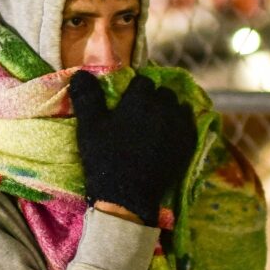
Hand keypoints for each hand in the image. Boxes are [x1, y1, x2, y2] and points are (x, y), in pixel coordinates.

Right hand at [69, 71, 196, 225]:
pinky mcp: (188, 144)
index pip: (142, 82)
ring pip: (178, 107)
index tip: (127, 104)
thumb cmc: (105, 158)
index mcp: (140, 99)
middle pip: (163, 93)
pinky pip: (188, 124)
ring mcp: (179, 126)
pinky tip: (169, 135)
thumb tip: (81, 73)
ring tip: (156, 126)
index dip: (134, 92)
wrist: (127, 196)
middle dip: (153, 100)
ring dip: (169, 111)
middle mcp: (164, 107)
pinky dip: (181, 126)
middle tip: (140, 117)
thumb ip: (87, 97)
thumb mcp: (90, 126)